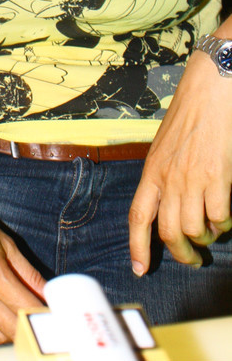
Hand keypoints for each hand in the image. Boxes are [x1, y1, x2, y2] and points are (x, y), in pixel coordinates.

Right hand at [0, 163, 45, 342]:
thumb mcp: (4, 241)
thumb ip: (27, 272)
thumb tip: (47, 293)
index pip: (28, 312)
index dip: (45, 319)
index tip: (55, 319)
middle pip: (13, 332)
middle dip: (32, 330)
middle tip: (43, 322)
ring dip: (11, 330)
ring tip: (20, 315)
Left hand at [129, 51, 231, 274]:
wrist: (210, 92)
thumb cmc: (188, 116)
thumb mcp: (164, 146)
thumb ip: (163, 174)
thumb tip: (167, 203)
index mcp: (151, 171)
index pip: (138, 216)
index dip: (137, 246)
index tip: (139, 269)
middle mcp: (168, 179)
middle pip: (169, 232)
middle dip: (182, 254)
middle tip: (193, 259)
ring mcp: (192, 179)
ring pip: (195, 229)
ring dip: (206, 238)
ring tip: (212, 231)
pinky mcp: (217, 177)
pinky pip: (219, 216)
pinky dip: (224, 223)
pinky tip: (225, 215)